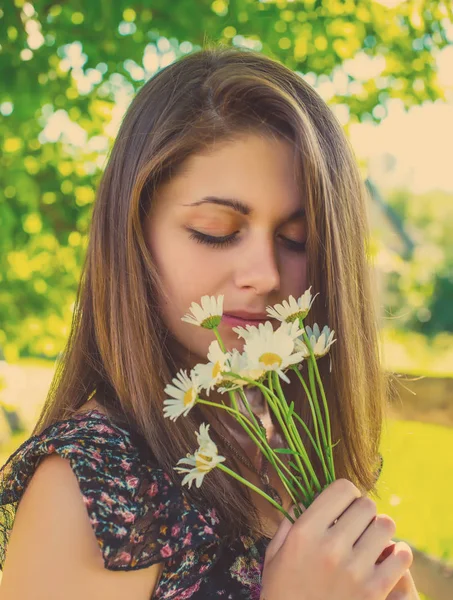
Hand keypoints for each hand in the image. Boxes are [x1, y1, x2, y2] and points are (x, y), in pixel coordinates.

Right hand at [260, 479, 413, 599]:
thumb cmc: (283, 594)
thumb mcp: (274, 556)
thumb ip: (288, 523)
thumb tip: (302, 499)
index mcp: (304, 532)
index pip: (342, 488)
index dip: (346, 493)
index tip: (345, 505)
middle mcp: (330, 546)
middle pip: (366, 505)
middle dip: (363, 512)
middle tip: (358, 525)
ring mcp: (354, 569)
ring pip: (386, 526)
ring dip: (380, 531)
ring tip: (372, 541)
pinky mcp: (374, 591)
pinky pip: (402, 556)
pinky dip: (399, 554)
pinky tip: (388, 558)